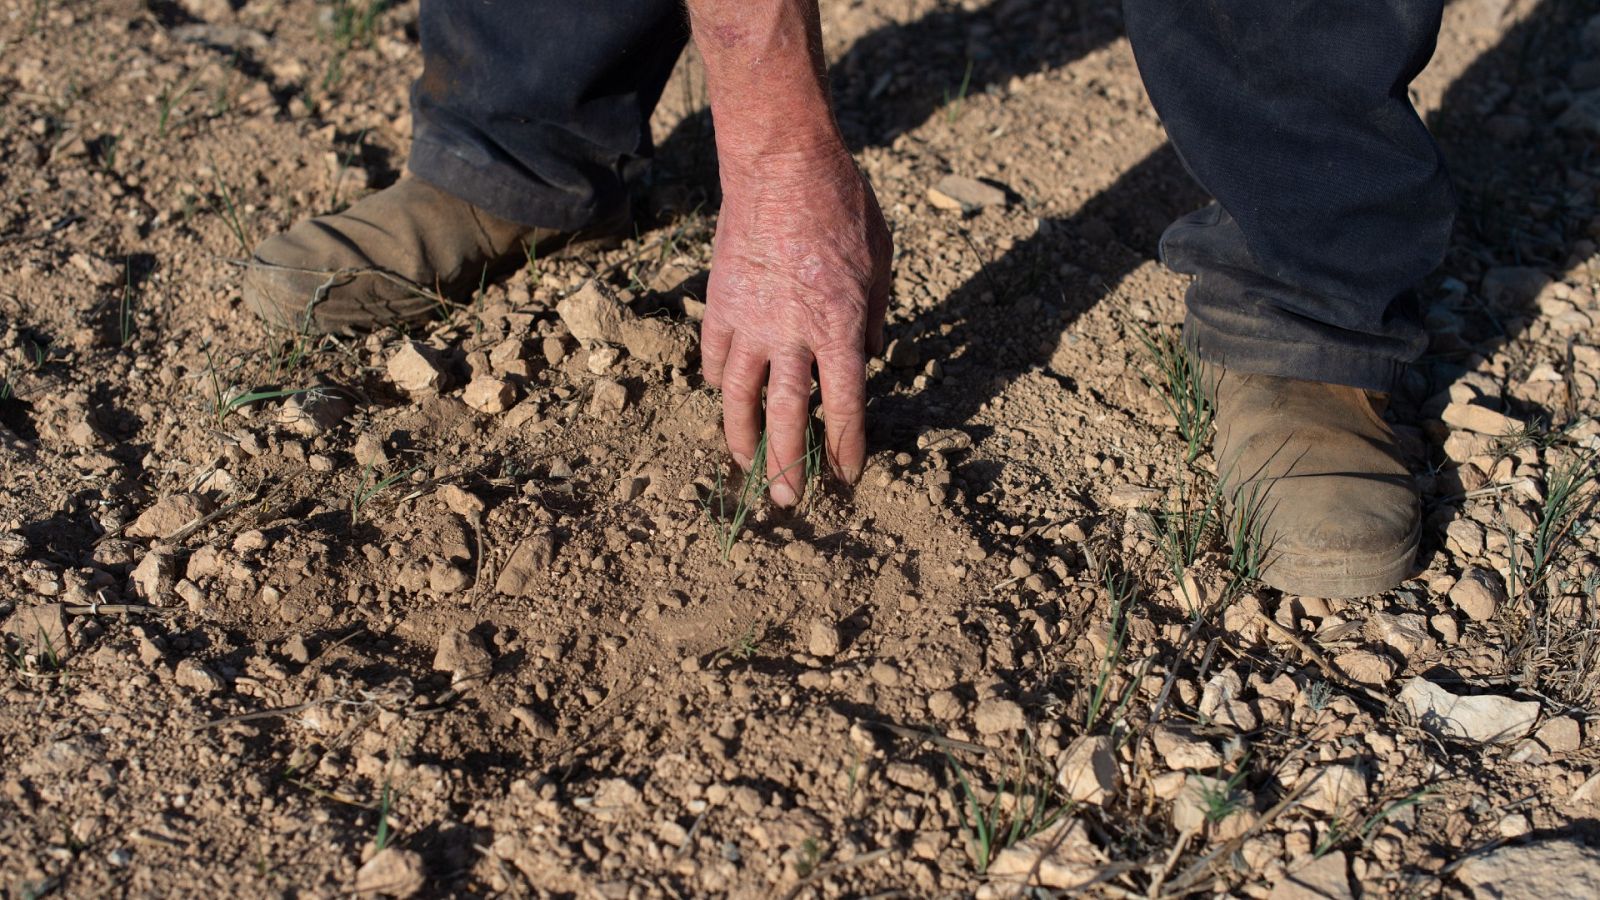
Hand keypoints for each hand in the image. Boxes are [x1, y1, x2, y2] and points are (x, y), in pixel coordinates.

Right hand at [700, 148, 891, 504]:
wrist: (783, 164)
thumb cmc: (843, 206)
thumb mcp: (881, 264)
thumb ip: (874, 318)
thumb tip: (866, 359)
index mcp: (840, 328)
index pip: (844, 408)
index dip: (846, 448)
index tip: (847, 475)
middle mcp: (792, 335)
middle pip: (787, 418)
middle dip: (788, 465)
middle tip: (787, 501)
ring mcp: (749, 322)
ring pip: (739, 398)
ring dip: (741, 438)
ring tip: (745, 466)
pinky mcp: (720, 304)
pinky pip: (715, 357)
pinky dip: (720, 382)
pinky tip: (726, 396)